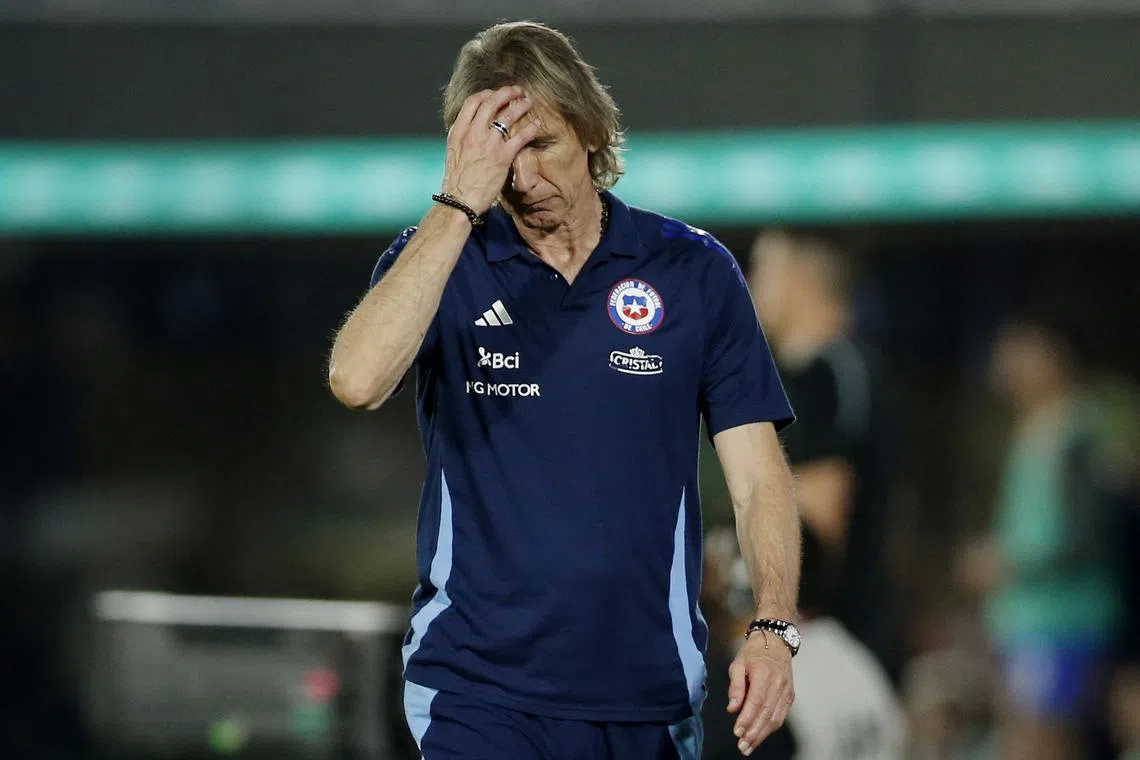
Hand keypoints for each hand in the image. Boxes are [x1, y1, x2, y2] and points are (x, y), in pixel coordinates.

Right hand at [440, 86, 542, 214]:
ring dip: (520, 106)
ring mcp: (488, 144)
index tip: (494, 94)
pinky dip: (530, 128)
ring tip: (528, 102)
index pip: (472, 102)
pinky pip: (520, 137)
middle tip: (516, 91)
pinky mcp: (502, 157)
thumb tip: (472, 128)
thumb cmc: (457, 181)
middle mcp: (473, 133)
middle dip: (506, 93)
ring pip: (507, 115)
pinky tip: (536, 125)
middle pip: (491, 102)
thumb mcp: (453, 153)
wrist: (459, 201)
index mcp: (458, 131)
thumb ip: (463, 137)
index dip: (486, 94)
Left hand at [727, 633, 794, 755]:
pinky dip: (771, 728)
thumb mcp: (738, 663)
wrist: (776, 642)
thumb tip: (732, 708)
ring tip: (749, 746)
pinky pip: (781, 716)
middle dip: (754, 733)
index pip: (756, 701)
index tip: (737, 732)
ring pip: (776, 718)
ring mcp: (786, 691)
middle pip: (767, 713)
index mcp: (765, 674)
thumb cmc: (753, 652)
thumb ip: (735, 686)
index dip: (747, 719)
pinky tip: (760, 736)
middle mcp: (778, 684)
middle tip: (742, 747)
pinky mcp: (790, 696)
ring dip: (762, 735)